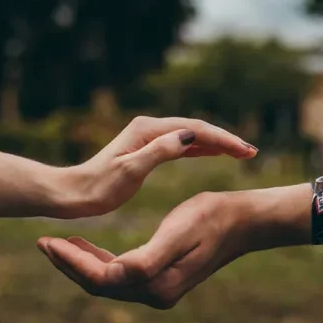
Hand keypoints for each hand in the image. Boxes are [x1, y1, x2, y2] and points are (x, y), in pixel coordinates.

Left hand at [37, 191, 253, 308]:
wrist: (242, 221)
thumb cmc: (211, 218)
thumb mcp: (178, 230)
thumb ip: (146, 257)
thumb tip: (114, 273)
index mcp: (155, 284)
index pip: (100, 278)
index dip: (71, 262)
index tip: (48, 241)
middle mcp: (156, 294)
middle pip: (99, 285)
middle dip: (68, 265)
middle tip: (42, 242)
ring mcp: (159, 290)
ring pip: (107, 282)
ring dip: (80, 264)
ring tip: (57, 244)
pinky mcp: (161, 279)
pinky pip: (120, 275)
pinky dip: (99, 262)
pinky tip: (86, 248)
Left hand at [54, 116, 255, 217]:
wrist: (72, 193)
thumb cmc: (98, 187)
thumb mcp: (130, 171)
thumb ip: (159, 151)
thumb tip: (188, 135)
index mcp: (148, 130)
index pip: (194, 130)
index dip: (222, 140)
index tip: (245, 152)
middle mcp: (149, 128)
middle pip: (196, 129)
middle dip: (225, 139)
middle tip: (251, 152)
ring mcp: (148, 138)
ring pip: (191, 136)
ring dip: (216, 143)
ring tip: (241, 153)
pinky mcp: (146, 150)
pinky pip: (181, 145)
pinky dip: (200, 148)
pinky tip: (214, 153)